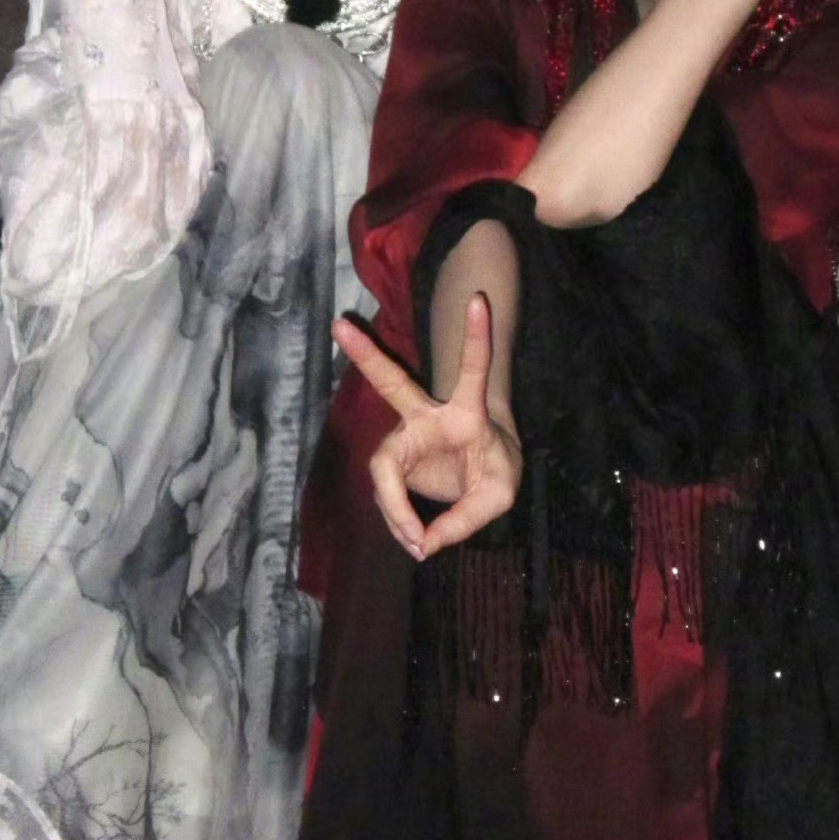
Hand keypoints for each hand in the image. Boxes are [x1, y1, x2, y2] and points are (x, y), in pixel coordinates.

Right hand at [334, 296, 523, 561]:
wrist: (482, 472)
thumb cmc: (494, 470)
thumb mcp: (498, 495)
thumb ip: (466, 518)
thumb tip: (423, 542)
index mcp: (466, 411)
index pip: (473, 370)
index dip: (476, 336)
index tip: (480, 297)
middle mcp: (428, 416)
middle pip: (393, 383)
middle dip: (367, 355)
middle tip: (340, 324)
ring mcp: (405, 437)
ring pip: (383, 467)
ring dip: (395, 508)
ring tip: (416, 540)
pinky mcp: (394, 460)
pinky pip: (388, 495)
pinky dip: (399, 521)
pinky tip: (415, 540)